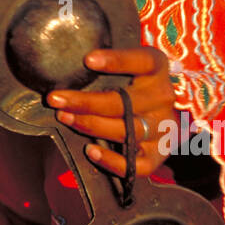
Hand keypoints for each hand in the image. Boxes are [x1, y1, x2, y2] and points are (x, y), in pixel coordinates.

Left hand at [46, 46, 176, 178]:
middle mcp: (163, 98)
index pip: (142, 61)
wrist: (169, 111)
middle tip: (55, 99)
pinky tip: (91, 151)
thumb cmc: (137, 83)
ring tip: (65, 118)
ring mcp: (164, 128)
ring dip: (92, 126)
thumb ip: (109, 64)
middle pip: (125, 103)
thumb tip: (68, 64)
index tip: (88, 60)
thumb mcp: (131, 66)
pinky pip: (139, 164)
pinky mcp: (160, 153)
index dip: (117, 60)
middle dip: (86, 102)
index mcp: (157, 70)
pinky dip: (114, 161)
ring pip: (128, 131)